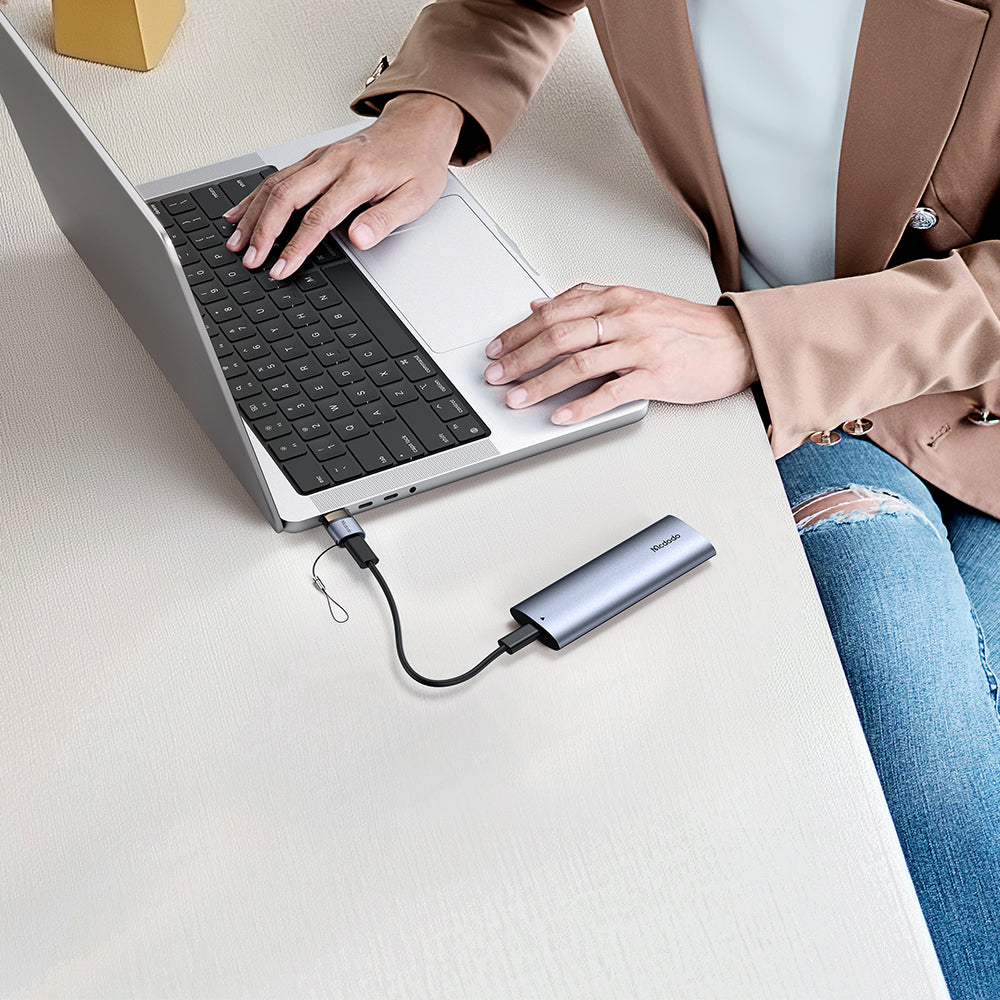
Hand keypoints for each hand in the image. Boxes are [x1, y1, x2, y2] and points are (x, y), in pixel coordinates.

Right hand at [222, 92, 463, 277]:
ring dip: (252, 215)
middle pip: (287, 197)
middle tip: (251, 258)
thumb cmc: (417, 162)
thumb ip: (385, 220)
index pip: (318, 217)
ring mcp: (320, 157)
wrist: (418, 126)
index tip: (282, 267)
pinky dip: (255, 196)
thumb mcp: (416, 198)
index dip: (296, 247)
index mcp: (358, 176)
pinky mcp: (314, 157)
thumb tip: (359, 239)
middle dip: (263, 231)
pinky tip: (240, 212)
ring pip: (276, 184)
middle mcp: (334, 162)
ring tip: (237, 242)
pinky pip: (278, 176)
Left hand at [483, 283, 756, 422]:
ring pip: (578, 363)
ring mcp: (640, 346)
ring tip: (516, 398)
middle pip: (559, 335)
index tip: (497, 348)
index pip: (555, 311)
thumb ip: (588, 300)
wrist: (735, 343)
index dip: (519, 331)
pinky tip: (560, 415)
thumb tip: (540, 304)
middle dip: (520, 357)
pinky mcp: (656, 376)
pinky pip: (611, 392)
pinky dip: (582, 405)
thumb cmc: (685, 327)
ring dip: (541, 383)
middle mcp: (625, 318)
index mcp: (616, 298)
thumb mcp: (634, 302)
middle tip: (495, 375)